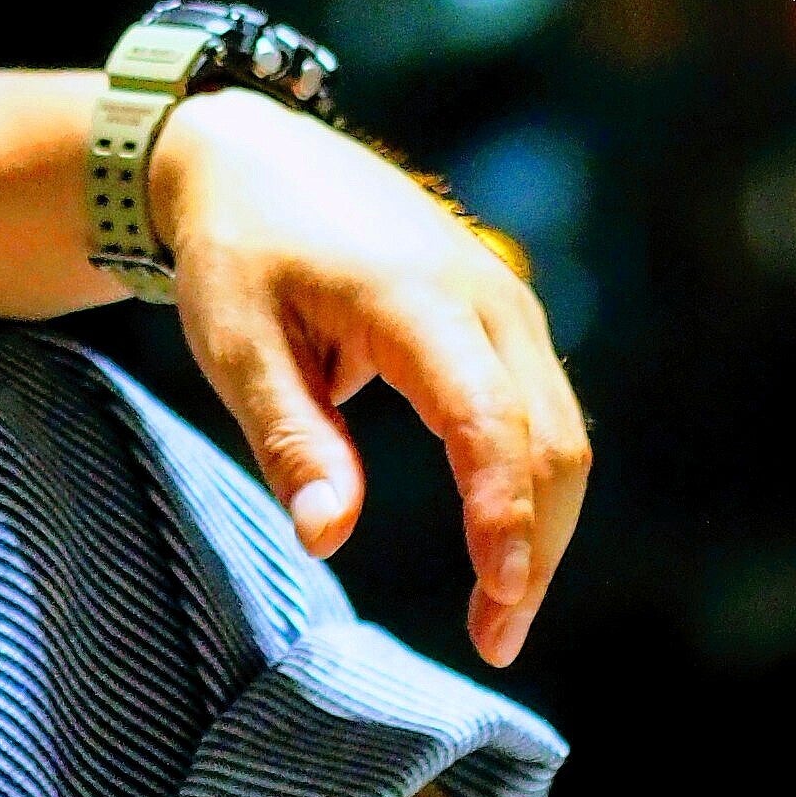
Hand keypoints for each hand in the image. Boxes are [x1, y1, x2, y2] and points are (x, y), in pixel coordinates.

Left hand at [146, 92, 590, 671]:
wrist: (252, 156)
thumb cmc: (237, 251)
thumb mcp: (234, 345)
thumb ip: (290, 440)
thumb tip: (330, 539)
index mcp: (416, 297)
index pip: (489, 421)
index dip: (503, 517)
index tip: (499, 599)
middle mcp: (487, 296)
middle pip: (550, 441)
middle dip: (536, 548)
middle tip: (495, 640)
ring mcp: (507, 302)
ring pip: (561, 432)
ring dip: (543, 527)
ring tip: (497, 615)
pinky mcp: (504, 319)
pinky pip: (542, 413)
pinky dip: (532, 487)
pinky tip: (500, 550)